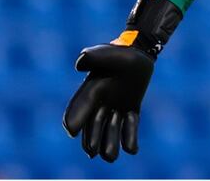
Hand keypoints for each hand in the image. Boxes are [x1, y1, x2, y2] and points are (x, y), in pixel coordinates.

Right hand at [63, 44, 153, 160]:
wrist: (138, 53)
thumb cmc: (120, 53)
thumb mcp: (106, 53)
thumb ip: (93, 57)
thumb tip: (79, 64)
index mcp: (91, 91)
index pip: (78, 108)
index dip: (74, 120)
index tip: (71, 131)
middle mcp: (101, 103)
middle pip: (92, 127)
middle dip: (91, 140)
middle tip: (92, 151)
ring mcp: (116, 108)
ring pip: (110, 131)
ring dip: (109, 143)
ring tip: (110, 156)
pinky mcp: (131, 110)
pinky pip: (130, 128)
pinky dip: (130, 138)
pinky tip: (132, 148)